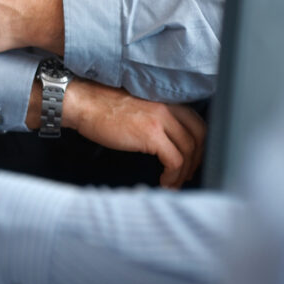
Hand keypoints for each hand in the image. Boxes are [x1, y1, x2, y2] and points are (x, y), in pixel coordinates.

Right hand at [64, 81, 205, 188]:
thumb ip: (157, 118)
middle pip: (199, 136)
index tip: (191, 160)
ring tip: (173, 183)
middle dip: (196, 159)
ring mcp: (161, 120)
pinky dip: (173, 175)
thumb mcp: (138, 108)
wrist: (84, 104)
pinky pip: (174, 160)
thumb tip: (167, 142)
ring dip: (184, 172)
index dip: (198, 145)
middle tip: (186, 175)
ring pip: (188, 150)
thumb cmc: (103, 108)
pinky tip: (164, 182)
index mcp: (166, 100)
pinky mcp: (151, 134)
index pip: (197, 123)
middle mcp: (168, 107)